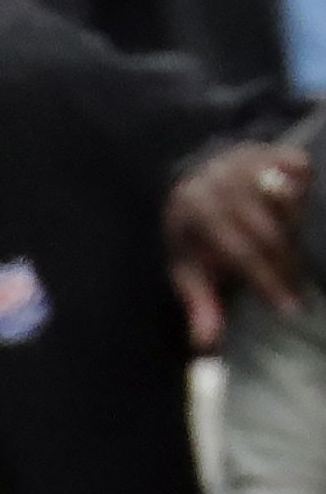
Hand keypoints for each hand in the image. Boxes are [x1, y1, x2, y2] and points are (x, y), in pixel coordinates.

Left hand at [165, 142, 309, 349]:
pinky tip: (306, 211)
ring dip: (299, 229)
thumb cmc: (193, 233)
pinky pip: (301, 169)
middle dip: (287, 266)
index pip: (241, 251)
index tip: (290, 308)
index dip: (268, 281)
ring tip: (301, 257)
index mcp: (198, 211)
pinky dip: (306, 190)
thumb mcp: (187, 268)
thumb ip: (200, 304)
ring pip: (289, 201)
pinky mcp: (271, 150)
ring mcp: (248, 162)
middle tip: (301, 292)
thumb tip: (207, 344)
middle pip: (269, 231)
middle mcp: (222, 182)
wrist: (193, 179)